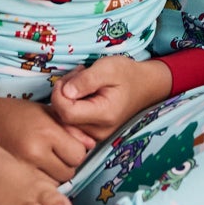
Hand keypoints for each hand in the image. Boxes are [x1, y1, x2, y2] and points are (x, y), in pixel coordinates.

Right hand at [0, 92, 95, 182]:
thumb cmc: (18, 113)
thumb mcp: (47, 112)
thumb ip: (71, 128)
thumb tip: (91, 144)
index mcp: (46, 132)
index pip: (78, 155)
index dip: (76, 151)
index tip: (68, 145)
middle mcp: (35, 152)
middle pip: (69, 172)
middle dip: (67, 164)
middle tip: (57, 154)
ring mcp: (23, 167)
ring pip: (55, 183)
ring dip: (55, 175)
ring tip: (46, 161)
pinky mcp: (14, 177)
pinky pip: (39, 187)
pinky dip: (42, 181)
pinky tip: (36, 169)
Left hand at [49, 56, 171, 141]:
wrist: (144, 86)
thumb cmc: (127, 74)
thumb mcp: (108, 68)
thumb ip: (85, 80)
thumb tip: (64, 92)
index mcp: (104, 115)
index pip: (67, 113)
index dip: (59, 95)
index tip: (68, 79)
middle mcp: (99, 132)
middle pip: (63, 119)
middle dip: (62, 95)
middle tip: (76, 77)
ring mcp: (95, 136)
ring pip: (64, 122)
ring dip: (65, 101)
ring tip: (80, 83)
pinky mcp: (92, 135)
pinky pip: (70, 125)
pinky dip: (70, 108)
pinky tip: (80, 96)